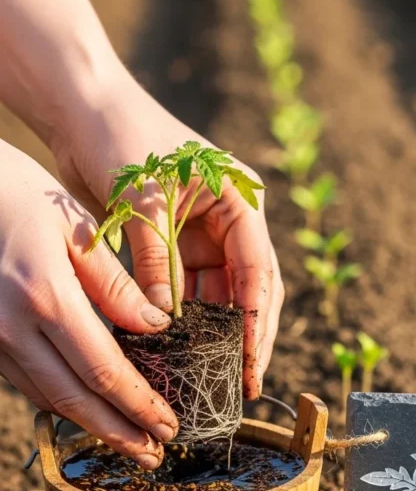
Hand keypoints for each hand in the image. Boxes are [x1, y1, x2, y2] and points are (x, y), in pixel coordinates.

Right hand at [0, 140, 178, 467]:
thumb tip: (158, 328)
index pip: (103, 370)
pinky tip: (89, 408)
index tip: (168, 425)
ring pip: (48, 398)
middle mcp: (13, 328)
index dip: (138, 405)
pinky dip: (62, 401)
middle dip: (118, 433)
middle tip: (154, 455)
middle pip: (74, 400)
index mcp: (46, 297)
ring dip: (91, 425)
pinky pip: (28, 382)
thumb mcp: (76, 228)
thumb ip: (116, 284)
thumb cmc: (19, 195)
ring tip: (130, 440)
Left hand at [55, 72, 283, 398]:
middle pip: (249, 288)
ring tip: (210, 374)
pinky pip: (188, 288)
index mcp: (239, 198)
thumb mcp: (142, 200)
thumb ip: (156, 260)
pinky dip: (183, 317)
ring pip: (219, 294)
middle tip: (243, 383)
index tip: (251, 361)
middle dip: (247, 336)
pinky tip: (177, 347)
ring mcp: (205, 231)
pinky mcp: (177, 242)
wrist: (83, 108)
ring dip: (215, 332)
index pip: (257, 269)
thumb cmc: (121, 137)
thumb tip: (164, 321)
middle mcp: (229, 218)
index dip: (256, 320)